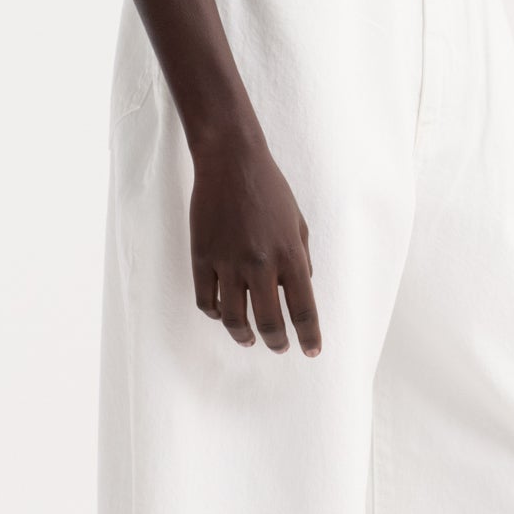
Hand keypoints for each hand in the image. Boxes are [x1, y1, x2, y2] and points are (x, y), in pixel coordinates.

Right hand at [188, 128, 322, 355]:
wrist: (231, 162)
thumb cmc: (270, 189)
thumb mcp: (299, 222)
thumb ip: (301, 258)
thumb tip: (302, 288)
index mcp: (290, 255)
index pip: (304, 309)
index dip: (309, 336)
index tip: (312, 351)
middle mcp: (260, 264)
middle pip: (269, 322)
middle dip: (276, 342)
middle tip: (280, 348)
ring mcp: (228, 262)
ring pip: (233, 318)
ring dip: (243, 336)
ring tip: (249, 339)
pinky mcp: (202, 257)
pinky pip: (206, 300)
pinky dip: (215, 314)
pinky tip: (222, 315)